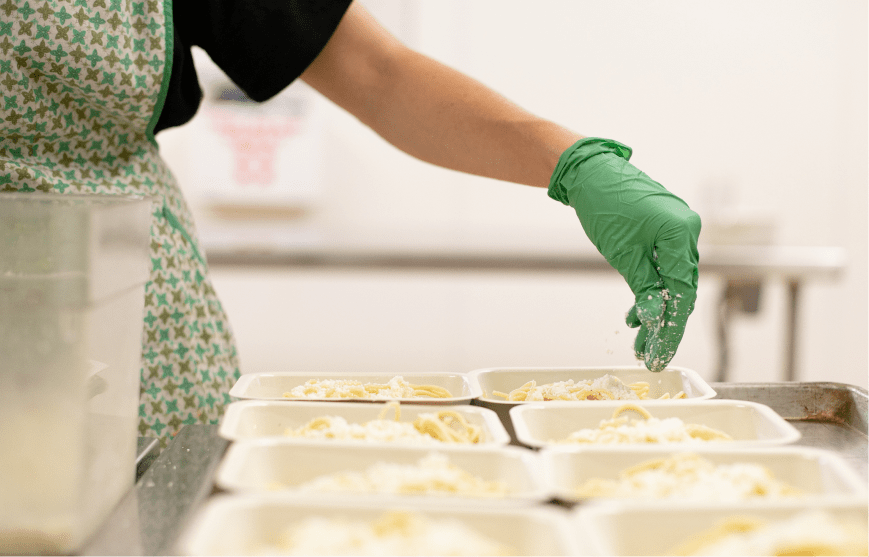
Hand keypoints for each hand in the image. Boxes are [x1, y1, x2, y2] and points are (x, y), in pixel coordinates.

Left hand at [548, 138, 699, 370]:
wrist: (590, 173)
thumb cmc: (604, 205)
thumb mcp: (623, 254)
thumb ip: (644, 287)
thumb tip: (655, 320)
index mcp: (681, 234)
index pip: (683, 293)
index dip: (671, 330)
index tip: (659, 356)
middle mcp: (686, 232)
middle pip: (681, 290)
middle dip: (664, 326)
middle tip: (650, 356)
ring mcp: (677, 230)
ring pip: (671, 281)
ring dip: (656, 311)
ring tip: (639, 341)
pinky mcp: (664, 231)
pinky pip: (663, 267)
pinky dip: (651, 290)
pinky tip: (637, 313)